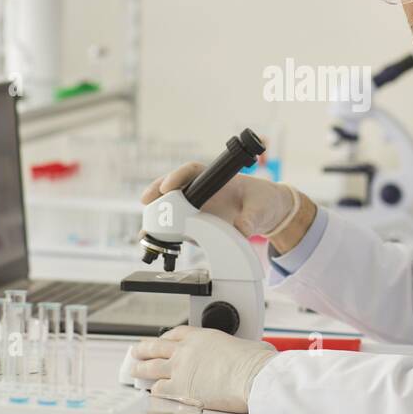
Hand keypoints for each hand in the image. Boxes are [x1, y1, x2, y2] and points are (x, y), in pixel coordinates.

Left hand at [130, 326, 276, 413]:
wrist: (252, 377)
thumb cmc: (254, 362)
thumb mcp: (245, 345)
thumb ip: (237, 350)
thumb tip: (248, 354)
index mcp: (202, 336)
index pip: (177, 332)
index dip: (166, 336)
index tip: (162, 339)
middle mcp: (186, 350)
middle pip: (157, 347)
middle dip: (144, 349)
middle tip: (136, 351)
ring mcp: (180, 369)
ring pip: (151, 367)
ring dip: (140, 368)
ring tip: (133, 370)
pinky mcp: (179, 389)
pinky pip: (158, 389)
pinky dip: (153, 390)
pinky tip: (150, 392)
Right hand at [141, 162, 313, 250]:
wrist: (265, 213)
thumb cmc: (262, 201)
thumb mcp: (261, 208)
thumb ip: (251, 218)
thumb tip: (240, 229)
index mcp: (215, 178)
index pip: (192, 171)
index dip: (177, 176)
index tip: (168, 186)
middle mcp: (202, 190)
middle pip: (173, 186)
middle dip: (156, 192)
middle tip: (147, 202)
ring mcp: (196, 206)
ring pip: (170, 206)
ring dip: (156, 216)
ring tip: (146, 231)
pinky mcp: (195, 222)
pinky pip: (176, 225)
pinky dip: (164, 233)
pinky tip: (154, 242)